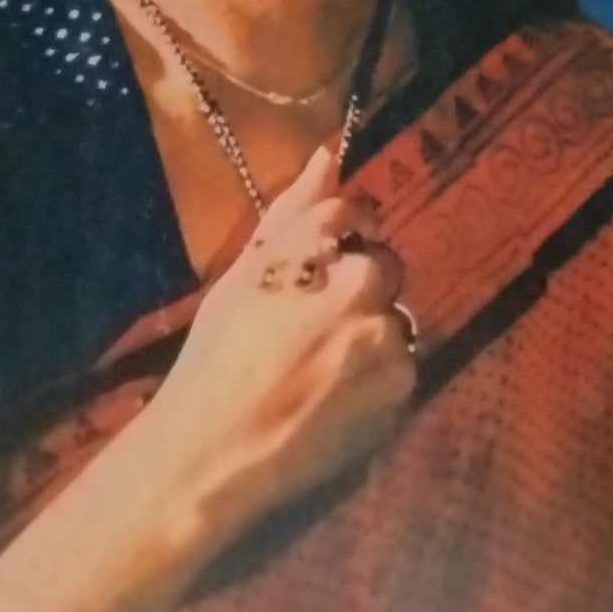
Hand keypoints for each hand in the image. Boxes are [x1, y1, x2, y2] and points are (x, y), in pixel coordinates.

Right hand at [134, 141, 417, 550]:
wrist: (210, 457)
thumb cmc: (215, 361)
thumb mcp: (243, 275)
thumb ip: (293, 211)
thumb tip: (328, 153)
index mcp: (314, 247)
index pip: (354, 212)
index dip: (339, 243)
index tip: (318, 274)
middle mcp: (357, 283)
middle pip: (384, 266)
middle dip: (359, 291)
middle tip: (312, 335)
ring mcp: (383, 338)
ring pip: (395, 319)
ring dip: (371, 337)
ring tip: (320, 376)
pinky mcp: (399, 389)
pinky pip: (402, 368)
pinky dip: (378, 382)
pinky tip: (336, 404)